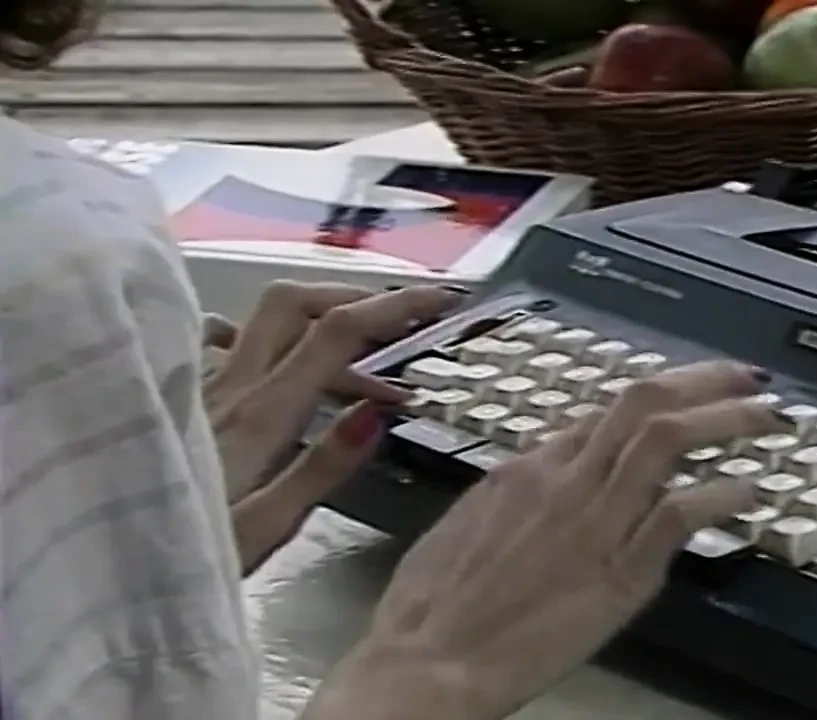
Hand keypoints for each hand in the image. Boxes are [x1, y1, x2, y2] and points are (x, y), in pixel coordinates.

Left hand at [200, 281, 465, 572]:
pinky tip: (285, 363)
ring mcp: (200, 384)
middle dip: (354, 295)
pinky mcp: (183, 395)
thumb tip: (377, 411)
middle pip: (293, 302)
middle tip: (403, 315)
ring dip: (321, 318)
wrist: (98, 557)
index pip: (334, 335)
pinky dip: (271, 340)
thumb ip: (323, 468)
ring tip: (366, 354)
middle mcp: (228, 385)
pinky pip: (230, 343)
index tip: (437, 302)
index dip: (391, 307)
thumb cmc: (187, 553)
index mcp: (259, 416)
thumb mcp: (265, 528)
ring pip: (264, 318)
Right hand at [305, 360, 783, 719]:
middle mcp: (563, 481)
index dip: (651, 397)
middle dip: (700, 380)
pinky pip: (679, 515)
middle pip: (641, 403)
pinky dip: (721, 496)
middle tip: (742, 375)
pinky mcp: (618, 573)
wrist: (429, 659)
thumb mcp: (466, 527)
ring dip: (725, 419)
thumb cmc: (433, 609)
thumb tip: (533, 483)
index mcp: (525, 470)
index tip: (681, 395)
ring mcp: (594, 523)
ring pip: (666, 440)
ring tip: (764, 415)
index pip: (601, 413)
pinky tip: (747, 492)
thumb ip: (511, 498)